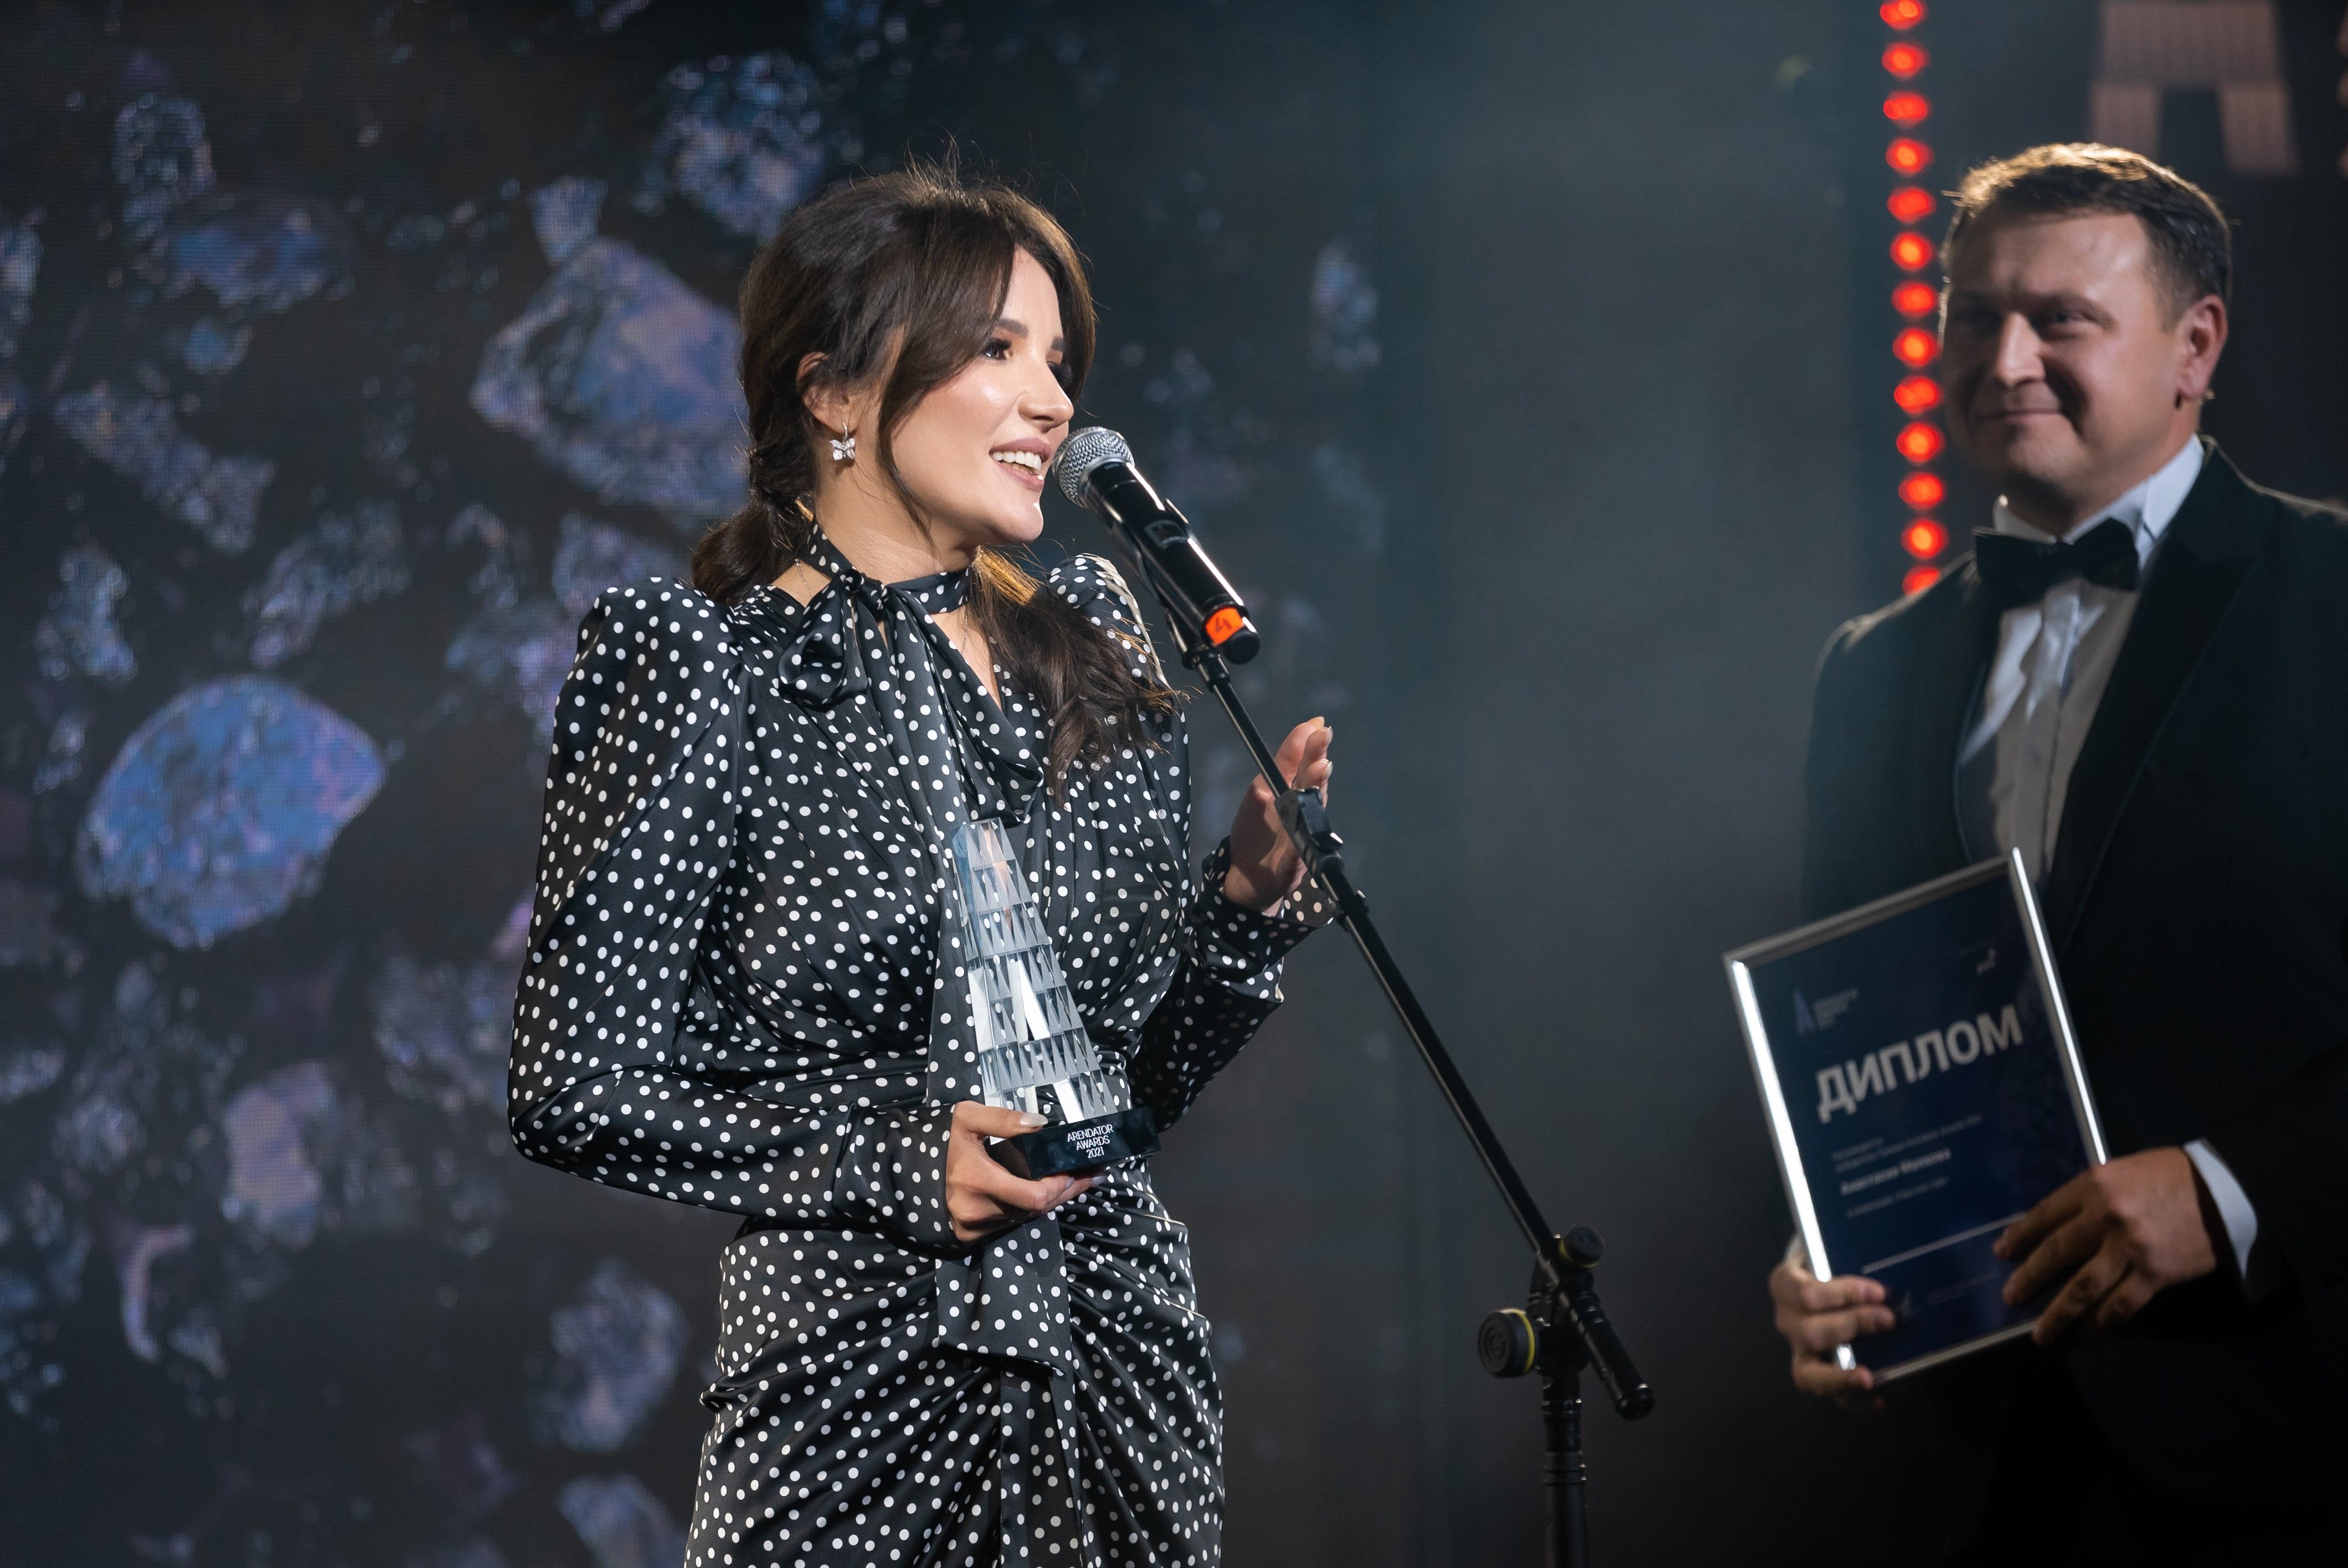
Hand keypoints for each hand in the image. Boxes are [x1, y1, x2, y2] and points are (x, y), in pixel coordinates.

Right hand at [945, 1101, 1094, 1244]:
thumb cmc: (938, 1141)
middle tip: (1090, 1174)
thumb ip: (1004, 1119)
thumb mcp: (967, 1118)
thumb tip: (1042, 1124)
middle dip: (1066, 1191)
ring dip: (1050, 1200)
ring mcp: (973, 1228)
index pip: (1035, 1197)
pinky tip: (1043, 1193)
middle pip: (1037, 1209)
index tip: (1076, 1168)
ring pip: (1026, 1217)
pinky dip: (1027, 1208)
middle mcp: (976, 1210)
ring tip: (1073, 1180)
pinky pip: (1010, 1223)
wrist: (904, 1171)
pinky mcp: (971, 1236)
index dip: (1061, 1185)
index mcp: (977, 1180)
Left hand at [1223, 718, 1334, 913]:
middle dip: (1317, 763)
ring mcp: (1301, 838)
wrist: (1248, 875)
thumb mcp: (1263, 789)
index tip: (1318, 725)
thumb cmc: (1258, 830)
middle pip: (1313, 785)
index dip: (1312, 745)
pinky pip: (1298, 855)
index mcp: (1294, 792)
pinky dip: (1301, 847)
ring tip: (1318, 771)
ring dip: (1315, 793)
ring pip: (1311, 814)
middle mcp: (1303, 812)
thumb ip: (1286, 760)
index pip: (1306, 764)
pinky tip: (1301, 836)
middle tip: (1322, 740)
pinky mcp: (1294, 865)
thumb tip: (1307, 726)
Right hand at [1770, 1247, 1895, 1397]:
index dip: (1843, 1294)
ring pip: (1807, 1373)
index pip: (1807, 1294)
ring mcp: (1798, 1351)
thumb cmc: (1828, 1265)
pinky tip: (1878, 1399)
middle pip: (1809, 1332)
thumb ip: (1849, 1260)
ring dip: (1841, 1375)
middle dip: (1852, 1327)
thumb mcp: (1830, 1253)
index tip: (1879, 1292)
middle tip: (1889, 1320)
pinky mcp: (1814, 1373)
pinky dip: (1853, 1400)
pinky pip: (1829, 1395)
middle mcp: (1787, 1321)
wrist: (1817, 1282)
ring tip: (1868, 1378)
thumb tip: (1890, 1276)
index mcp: (1786, 1285)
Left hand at [1995, 1147, 2216, 1343]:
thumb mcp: (2123, 1171)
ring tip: (2041, 1333)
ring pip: (2083, 1287)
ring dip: (2059, 1313)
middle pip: (2056, 1253)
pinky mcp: (2155, 1274)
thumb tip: (2061, 1224)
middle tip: (2011, 1297)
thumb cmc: (2173, 1175)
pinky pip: (2121, 1305)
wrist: (2227, 1190)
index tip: (2003, 1253)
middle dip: (2030, 1277)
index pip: (2045, 1214)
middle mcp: (2105, 1217)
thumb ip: (2091, 1195)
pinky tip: (2086, 1332)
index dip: (2021, 1236)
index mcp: (2095, 1185)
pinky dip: (2101, 1322)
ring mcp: (2130, 1249)